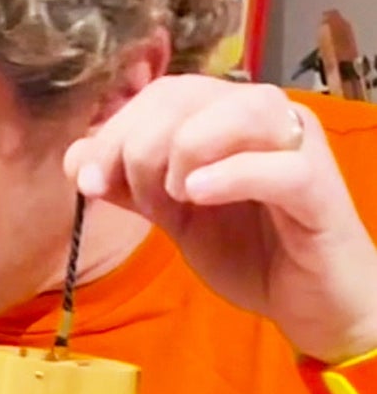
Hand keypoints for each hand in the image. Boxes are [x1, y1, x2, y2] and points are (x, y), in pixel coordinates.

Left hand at [62, 75, 376, 363]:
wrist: (306, 299)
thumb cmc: (247, 249)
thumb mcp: (173, 217)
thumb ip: (129, 186)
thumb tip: (75, 157)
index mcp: (224, 116)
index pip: (161, 94)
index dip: (114, 131)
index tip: (87, 180)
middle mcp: (262, 117)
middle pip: (185, 95)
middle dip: (137, 144)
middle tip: (129, 194)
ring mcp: (295, 145)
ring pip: (236, 111)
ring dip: (185, 151)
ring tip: (178, 197)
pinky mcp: (319, 186)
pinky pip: (277, 165)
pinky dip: (230, 175)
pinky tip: (198, 196)